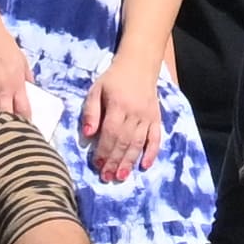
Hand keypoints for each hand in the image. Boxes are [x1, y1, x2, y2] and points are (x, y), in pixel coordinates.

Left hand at [81, 56, 162, 188]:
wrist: (139, 66)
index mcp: (118, 105)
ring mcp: (148, 117)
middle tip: (107, 177)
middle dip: (115, 160)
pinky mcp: (156, 119)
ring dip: (130, 161)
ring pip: (138, 143)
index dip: (104, 150)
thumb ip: (91, 112)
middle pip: (124, 141)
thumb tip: (87, 135)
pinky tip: (145, 166)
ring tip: (121, 176)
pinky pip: (156, 138)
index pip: (110, 132)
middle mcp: (135, 113)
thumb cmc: (114, 80)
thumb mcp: (97, 90)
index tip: (97, 165)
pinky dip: (151, 153)